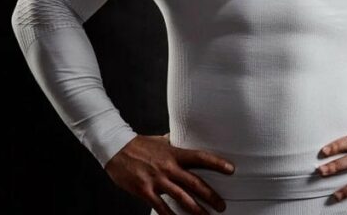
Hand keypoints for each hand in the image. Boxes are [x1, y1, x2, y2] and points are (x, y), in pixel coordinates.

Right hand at [104, 132, 235, 214]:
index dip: (217, 163)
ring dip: (196, 210)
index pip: (200, 157)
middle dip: (211, 196)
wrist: (115, 148)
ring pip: (181, 198)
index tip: (231, 170)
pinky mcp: (145, 190)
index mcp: (174, 153)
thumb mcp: (159, 140)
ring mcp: (157, 179)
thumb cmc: (139, 145)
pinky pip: (161, 207)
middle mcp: (169, 167)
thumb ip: (172, 142)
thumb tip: (181, 137)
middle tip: (222, 206)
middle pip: (195, 183)